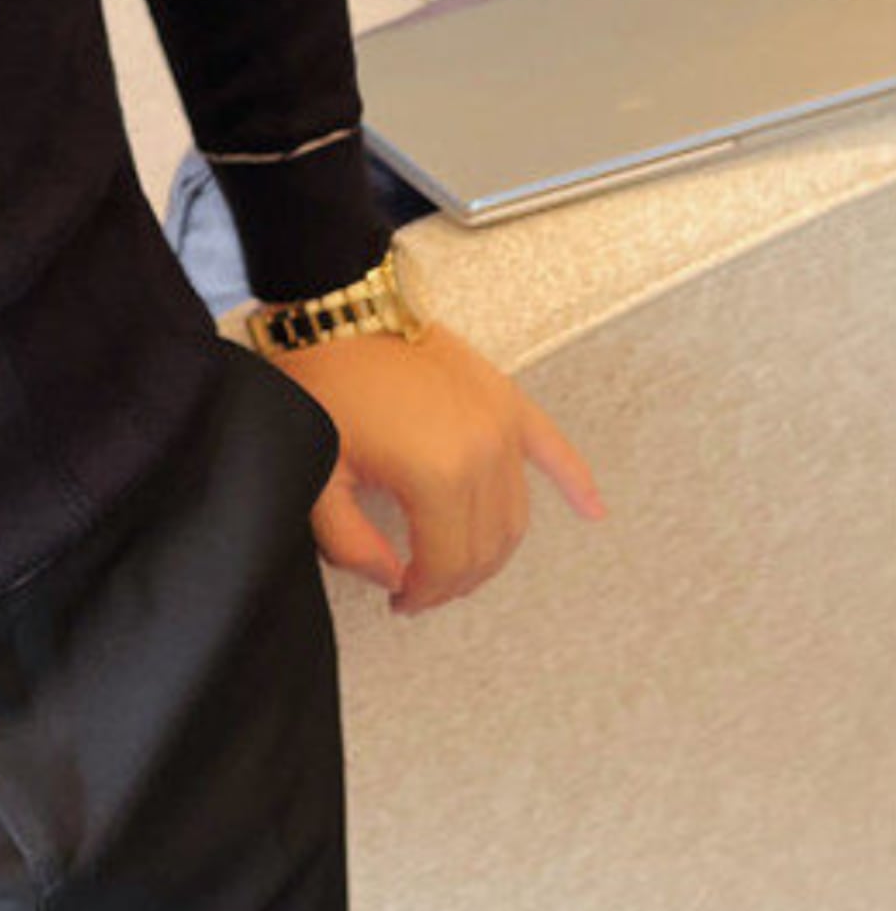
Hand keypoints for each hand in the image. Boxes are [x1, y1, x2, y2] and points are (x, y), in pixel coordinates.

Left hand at [270, 319, 608, 615]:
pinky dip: (575, 483)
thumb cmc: (321, 383)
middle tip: (422, 587)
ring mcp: (501, 424)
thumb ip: (350, 542)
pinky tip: (592, 512)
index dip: (423, 594)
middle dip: (455, 579)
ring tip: (457, 564)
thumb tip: (392, 577)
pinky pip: (552, 449)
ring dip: (493, 550)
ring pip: (516, 514)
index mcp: (438, 475)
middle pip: (487, 546)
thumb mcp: (318, 474)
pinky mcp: (506, 398)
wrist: (337, 311)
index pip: (447, 565)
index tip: (400, 600)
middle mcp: (484, 452)